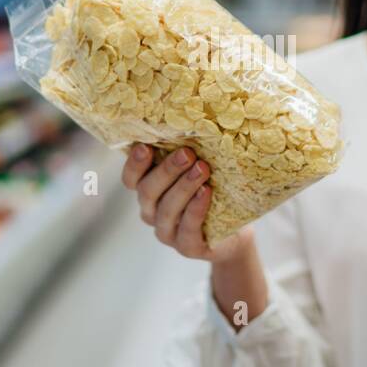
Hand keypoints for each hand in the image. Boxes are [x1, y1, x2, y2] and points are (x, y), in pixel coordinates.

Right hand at [120, 143, 253, 262]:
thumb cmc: (214, 192)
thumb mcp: (198, 170)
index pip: (130, 179)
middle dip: (167, 170)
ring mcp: (167, 232)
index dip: (134, 164)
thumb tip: (190, 118)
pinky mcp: (188, 247)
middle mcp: (152, 212)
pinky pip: (188, 229)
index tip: (145, 147)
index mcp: (148, 191)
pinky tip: (206, 193)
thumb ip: (187, 154)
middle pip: (148, 191)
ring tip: (203, 169)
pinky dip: (196, 209)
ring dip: (185, 187)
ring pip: (167, 209)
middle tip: (187, 153)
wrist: (235, 232)